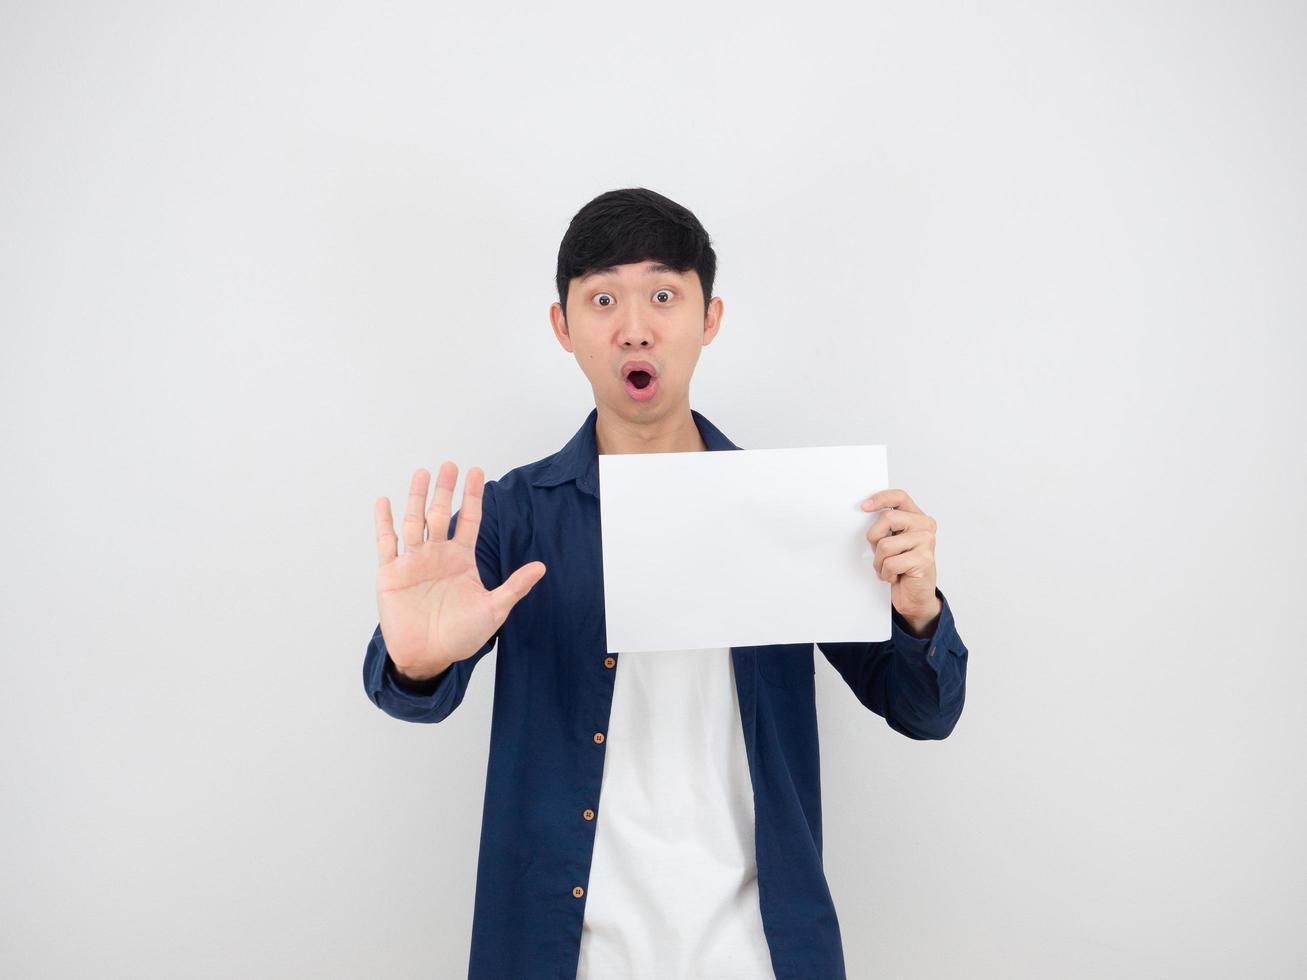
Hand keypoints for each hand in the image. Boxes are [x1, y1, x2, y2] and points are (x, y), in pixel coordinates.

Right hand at [374, 462, 546, 681]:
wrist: (429, 657)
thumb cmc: (461, 635)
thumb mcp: (494, 609)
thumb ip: (515, 586)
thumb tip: (542, 567)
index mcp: (461, 559)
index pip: (468, 520)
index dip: (472, 497)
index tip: (477, 472)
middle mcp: (437, 555)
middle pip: (440, 514)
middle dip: (444, 490)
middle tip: (449, 465)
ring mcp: (413, 562)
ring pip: (414, 522)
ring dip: (417, 498)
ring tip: (421, 474)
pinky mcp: (391, 575)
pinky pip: (387, 543)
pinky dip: (384, 523)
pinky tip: (384, 502)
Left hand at [860, 488, 940, 635]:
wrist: (915, 595)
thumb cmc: (901, 566)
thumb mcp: (892, 541)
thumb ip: (886, 526)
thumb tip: (865, 512)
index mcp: (917, 517)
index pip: (899, 497)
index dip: (881, 498)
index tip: (864, 506)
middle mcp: (925, 526)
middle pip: (887, 518)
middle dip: (874, 537)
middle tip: (879, 552)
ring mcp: (927, 542)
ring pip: (885, 544)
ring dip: (879, 561)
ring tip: (888, 567)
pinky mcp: (923, 559)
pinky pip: (890, 563)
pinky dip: (886, 573)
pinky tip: (895, 576)